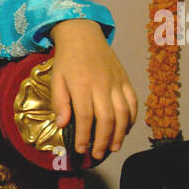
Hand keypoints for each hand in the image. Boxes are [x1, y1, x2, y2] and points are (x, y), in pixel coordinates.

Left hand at [49, 20, 137, 160]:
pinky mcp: (125, 79)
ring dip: (119, 133)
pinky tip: (125, 129)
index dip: (84, 136)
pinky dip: (132, 117)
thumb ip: (60, 102)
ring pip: (123, 112)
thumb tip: (63, 124)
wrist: (82, 34)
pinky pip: (133, 101)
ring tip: (113, 147)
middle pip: (107, 118)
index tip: (80, 149)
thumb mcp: (56, 79)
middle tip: (98, 154)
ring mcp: (116, 82)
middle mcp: (102, 85)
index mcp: (82, 85)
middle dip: (103, 140)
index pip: (84, 116)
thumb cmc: (67, 59)